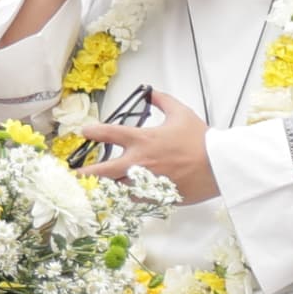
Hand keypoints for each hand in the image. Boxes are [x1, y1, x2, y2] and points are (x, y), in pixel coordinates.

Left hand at [74, 112, 220, 200]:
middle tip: (72, 173)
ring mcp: (146, 182)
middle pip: (102, 170)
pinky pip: (133, 199)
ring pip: (115, 188)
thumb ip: (163, 101)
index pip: (109, 134)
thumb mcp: (182, 113)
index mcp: (143, 140)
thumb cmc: (201, 140)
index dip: (93, 132)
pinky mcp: (155, 196)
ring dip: (103, 187)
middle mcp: (139, 162)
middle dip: (84, 172)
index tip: (83, 132)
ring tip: (90, 188)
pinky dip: (125, 197)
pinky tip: (118, 196)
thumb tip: (151, 93)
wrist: (220, 166)